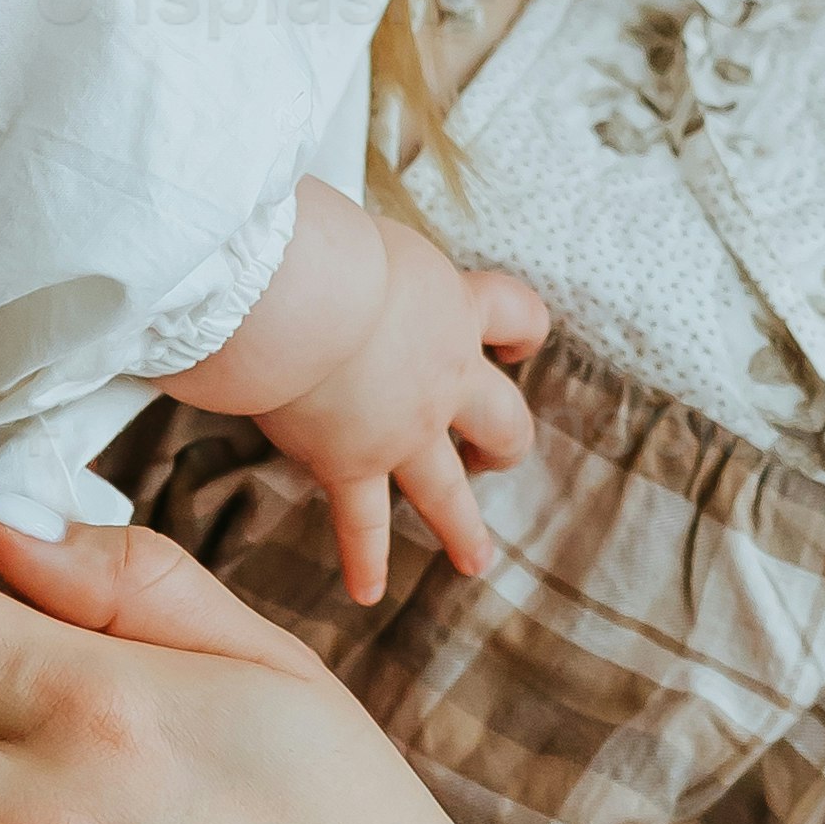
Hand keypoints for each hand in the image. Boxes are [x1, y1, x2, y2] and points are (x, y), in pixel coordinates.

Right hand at [257, 216, 547, 603]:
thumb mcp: (361, 231)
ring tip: (476, 561)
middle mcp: (444, 376)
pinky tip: (368, 591)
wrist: (300, 294)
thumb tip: (315, 234)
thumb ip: (359, 251)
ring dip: (462, 529)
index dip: (523, 330)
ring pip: (449, 491)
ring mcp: (404, 429)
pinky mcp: (352, 463)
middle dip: (504, 443)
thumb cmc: (320, 242)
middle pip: (504, 421)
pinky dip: (364, 559)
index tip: (516, 342)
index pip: (517, 315)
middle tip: (496, 456)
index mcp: (454, 308)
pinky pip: (362, 523)